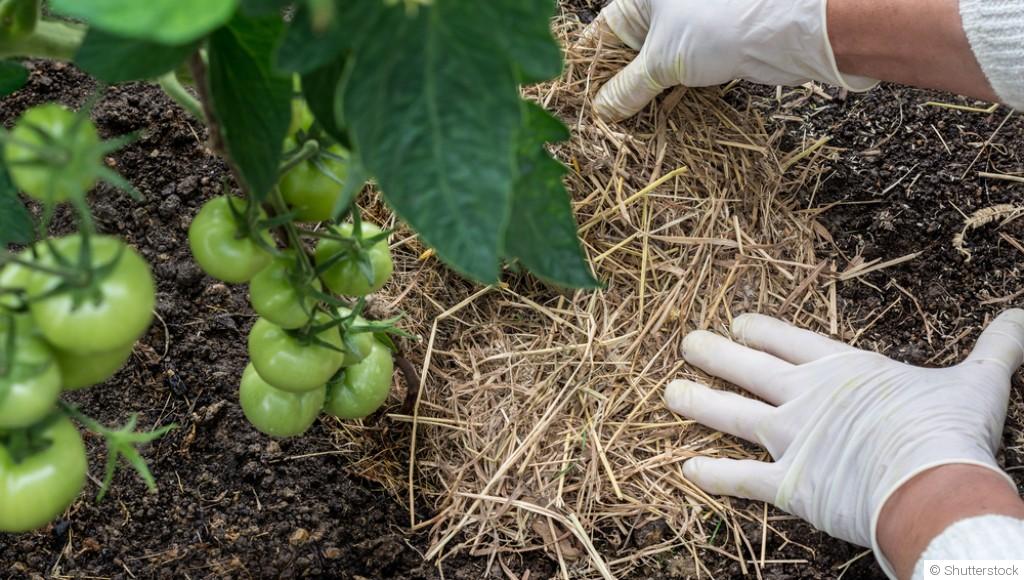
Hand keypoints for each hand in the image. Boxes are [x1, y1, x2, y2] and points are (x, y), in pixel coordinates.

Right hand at [591, 0, 876, 120]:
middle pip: (625, 51)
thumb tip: (601, 110)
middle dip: (615, 86)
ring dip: (642, 94)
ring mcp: (685, 26)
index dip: (587, 68)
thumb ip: (626, 88)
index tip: (576, 100)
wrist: (782, 29)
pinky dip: (667, 93)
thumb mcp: (660, 62)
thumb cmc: (715, 26)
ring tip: (625, 125)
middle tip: (601, 119)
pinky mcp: (707, 46)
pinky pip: (676, 72)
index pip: (599, 34)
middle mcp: (660, 7)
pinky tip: (657, 116)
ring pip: (651, 64)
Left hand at [666, 310, 1023, 574]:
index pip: (789, 340)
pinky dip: (713, 475)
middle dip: (716, 354)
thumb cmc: (951, 430)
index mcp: (842, 368)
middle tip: (687, 343)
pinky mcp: (789, 483)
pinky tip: (686, 470)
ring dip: (698, 403)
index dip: (761, 330)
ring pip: (731, 415)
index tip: (737, 321)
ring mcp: (792, 439)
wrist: (935, 483)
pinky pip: (741, 478)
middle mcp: (805, 397)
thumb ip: (997, 346)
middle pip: (749, 369)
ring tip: (670, 393)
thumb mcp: (978, 379)